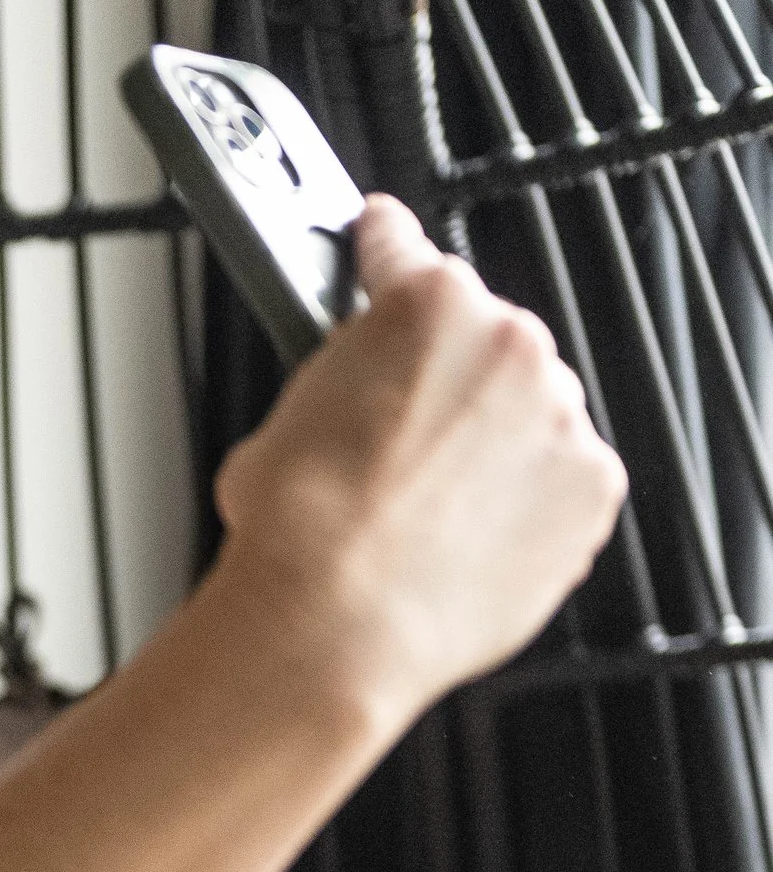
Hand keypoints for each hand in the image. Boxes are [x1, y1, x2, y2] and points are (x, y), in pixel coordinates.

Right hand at [208, 196, 626, 726]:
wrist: (335, 625)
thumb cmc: (300, 534)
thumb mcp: (280, 422)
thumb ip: (334, 382)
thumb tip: (343, 404)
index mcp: (425, 305)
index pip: (403, 248)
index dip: (384, 251)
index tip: (386, 247)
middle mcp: (508, 344)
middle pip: (481, 344)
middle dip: (445, 385)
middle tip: (394, 446)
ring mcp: (559, 417)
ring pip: (529, 416)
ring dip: (491, 449)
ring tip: (427, 512)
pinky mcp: (590, 490)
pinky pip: (563, 485)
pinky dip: (527, 508)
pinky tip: (467, 541)